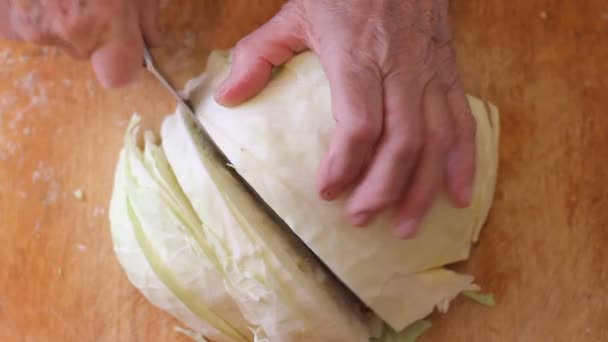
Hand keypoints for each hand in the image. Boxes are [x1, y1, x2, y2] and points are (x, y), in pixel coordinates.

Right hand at [0, 0, 161, 86]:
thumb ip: (146, 13)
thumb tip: (152, 40)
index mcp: (105, 22)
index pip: (118, 76)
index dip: (125, 62)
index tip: (128, 44)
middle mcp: (67, 32)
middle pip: (88, 53)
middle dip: (95, 32)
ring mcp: (31, 26)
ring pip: (59, 37)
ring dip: (64, 17)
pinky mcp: (6, 20)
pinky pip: (30, 25)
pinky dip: (36, 9)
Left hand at [215, 0, 475, 237]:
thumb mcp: (296, 12)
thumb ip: (259, 55)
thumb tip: (227, 98)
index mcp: (358, 56)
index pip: (359, 124)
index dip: (345, 164)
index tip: (326, 191)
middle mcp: (401, 69)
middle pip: (401, 142)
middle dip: (383, 189)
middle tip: (360, 219)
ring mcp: (431, 73)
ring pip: (436, 140)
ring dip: (423, 188)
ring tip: (405, 226)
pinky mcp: (450, 73)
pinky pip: (463, 122)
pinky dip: (464, 162)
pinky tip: (458, 195)